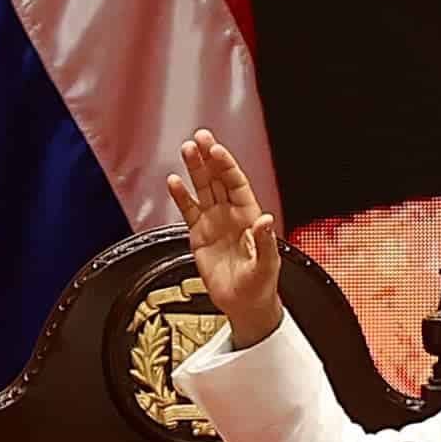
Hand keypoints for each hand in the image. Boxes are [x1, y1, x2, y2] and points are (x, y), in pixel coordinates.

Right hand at [163, 131, 282, 342]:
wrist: (243, 304)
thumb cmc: (260, 284)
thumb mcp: (267, 264)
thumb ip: (265, 241)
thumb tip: (264, 219)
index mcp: (248, 215)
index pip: (236, 183)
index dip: (226, 166)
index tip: (216, 150)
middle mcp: (230, 213)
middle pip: (217, 179)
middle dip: (208, 158)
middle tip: (199, 137)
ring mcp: (213, 222)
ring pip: (202, 189)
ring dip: (194, 169)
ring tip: (186, 149)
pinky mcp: (198, 234)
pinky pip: (188, 210)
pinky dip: (180, 196)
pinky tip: (173, 181)